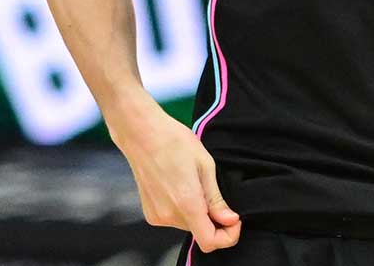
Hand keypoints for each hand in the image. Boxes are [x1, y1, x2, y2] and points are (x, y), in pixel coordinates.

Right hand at [109, 100, 240, 252]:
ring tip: (190, 181)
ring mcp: (156, 215)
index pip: (210, 242)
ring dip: (195, 211)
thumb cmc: (173, 140)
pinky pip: (173, 219)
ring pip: (187, 225)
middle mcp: (169, 214)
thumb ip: (216, 198)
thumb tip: (230, 220)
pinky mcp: (149, 212)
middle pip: (200, 231)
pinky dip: (181, 209)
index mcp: (186, 203)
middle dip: (211, 218)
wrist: (140, 132)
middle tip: (209, 189)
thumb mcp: (205, 164)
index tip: (233, 219)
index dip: (227, 236)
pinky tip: (177, 186)